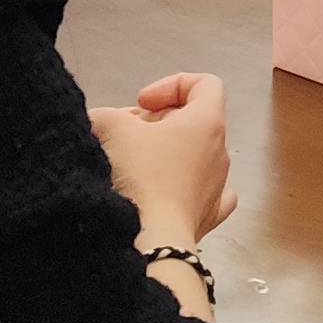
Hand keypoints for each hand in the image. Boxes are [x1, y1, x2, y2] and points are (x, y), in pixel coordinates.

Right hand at [93, 71, 235, 241]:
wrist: (150, 237)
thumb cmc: (141, 178)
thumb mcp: (112, 128)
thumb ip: (107, 115)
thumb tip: (104, 122)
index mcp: (207, 122)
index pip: (204, 84)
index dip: (171, 85)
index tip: (143, 103)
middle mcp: (219, 153)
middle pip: (192, 122)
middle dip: (156, 122)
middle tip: (125, 134)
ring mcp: (216, 186)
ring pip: (191, 157)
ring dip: (162, 155)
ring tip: (131, 165)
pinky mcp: (206, 216)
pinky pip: (199, 192)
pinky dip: (179, 187)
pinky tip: (158, 191)